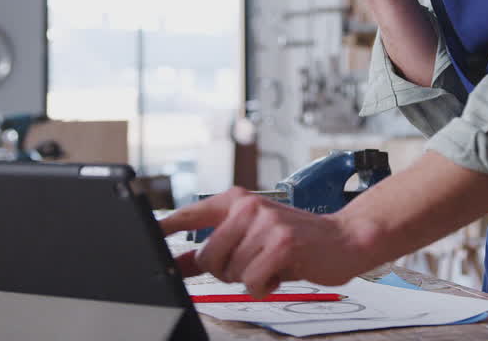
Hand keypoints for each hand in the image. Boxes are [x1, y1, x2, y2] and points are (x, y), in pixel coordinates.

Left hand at [159, 187, 380, 297]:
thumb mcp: (252, 236)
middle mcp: (248, 207)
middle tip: (251, 263)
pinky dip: (265, 286)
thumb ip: (214, 246)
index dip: (165, 229)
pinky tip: (280, 272)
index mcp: (237, 201)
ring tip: (272, 263)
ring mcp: (266, 223)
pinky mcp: (281, 243)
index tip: (144, 239)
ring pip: (230, 272)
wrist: (344, 238)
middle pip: (206, 256)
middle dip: (224, 271)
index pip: (190, 214)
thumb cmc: (297, 239)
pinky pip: (252, 281)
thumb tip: (177, 262)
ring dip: (250, 278)